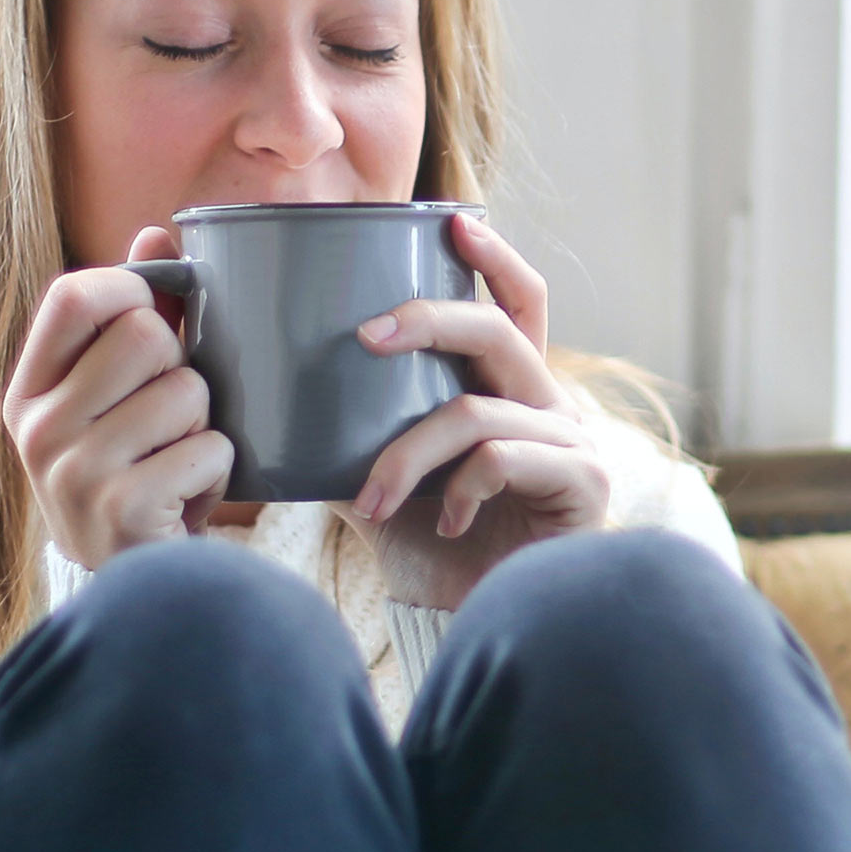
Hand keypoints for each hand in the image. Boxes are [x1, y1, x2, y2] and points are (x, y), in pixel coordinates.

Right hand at [1, 225, 232, 570]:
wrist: (133, 587)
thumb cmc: (131, 474)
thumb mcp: (114, 399)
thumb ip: (132, 315)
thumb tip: (155, 233)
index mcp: (28, 392)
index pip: (73, 295)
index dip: (131, 289)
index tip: (155, 315)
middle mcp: (38, 429)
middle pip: (145, 335)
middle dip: (182, 369)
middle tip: (171, 415)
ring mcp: (74, 472)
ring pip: (187, 391)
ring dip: (205, 424)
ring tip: (179, 460)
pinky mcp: (122, 510)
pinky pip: (210, 448)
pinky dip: (218, 471)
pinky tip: (188, 497)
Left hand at [344, 213, 609, 609]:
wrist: (482, 629)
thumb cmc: (439, 555)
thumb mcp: (382, 483)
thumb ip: (349, 438)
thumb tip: (268, 401)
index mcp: (513, 392)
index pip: (519, 305)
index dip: (494, 259)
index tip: (453, 222)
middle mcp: (552, 407)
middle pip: (496, 330)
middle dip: (426, 320)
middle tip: (363, 336)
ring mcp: (573, 443)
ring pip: (475, 410)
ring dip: (408, 455)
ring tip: (371, 501)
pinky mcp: (583, 484)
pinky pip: (501, 457)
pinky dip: (457, 488)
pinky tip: (444, 523)